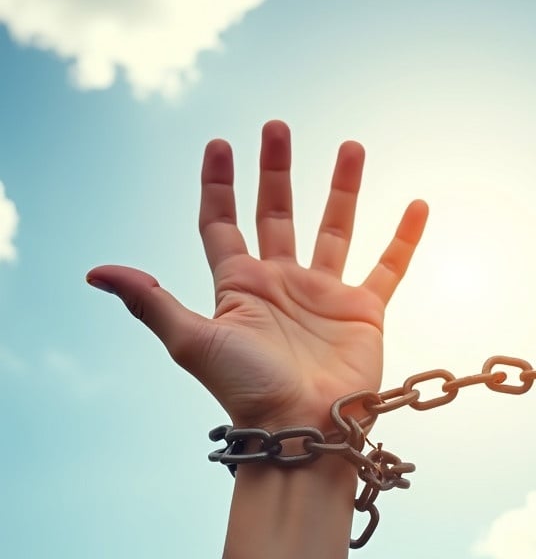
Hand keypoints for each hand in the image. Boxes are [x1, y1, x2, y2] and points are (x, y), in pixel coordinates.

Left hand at [87, 120, 427, 430]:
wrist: (303, 430)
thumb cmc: (245, 390)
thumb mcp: (193, 341)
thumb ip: (150, 302)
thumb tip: (94, 272)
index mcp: (240, 285)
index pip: (222, 224)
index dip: (218, 184)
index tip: (219, 144)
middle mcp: (282, 283)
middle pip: (277, 213)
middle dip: (276, 170)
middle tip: (276, 128)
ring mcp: (325, 295)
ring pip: (336, 228)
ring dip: (343, 188)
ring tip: (351, 147)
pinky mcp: (364, 311)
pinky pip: (388, 266)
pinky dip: (404, 239)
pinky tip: (418, 206)